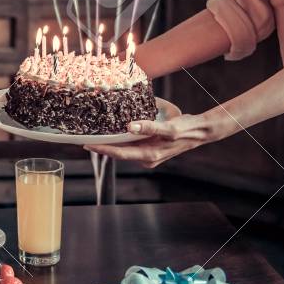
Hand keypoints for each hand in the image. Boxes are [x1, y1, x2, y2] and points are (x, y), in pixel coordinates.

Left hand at [86, 99, 227, 169]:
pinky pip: (131, 144)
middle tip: (83, 137)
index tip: (86, 143)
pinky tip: (113, 129)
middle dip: (101, 146)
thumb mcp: (168, 128)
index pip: (119, 153)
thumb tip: (129, 126)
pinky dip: (121, 138)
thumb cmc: (186, 129)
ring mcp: (147, 153)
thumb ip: (149, 127)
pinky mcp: (150, 147)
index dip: (102, 148)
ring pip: (124, 148)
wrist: (200, 131)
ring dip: (110, 142)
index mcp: (148, 156)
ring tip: (93, 132)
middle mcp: (146, 157)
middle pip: (118, 152)